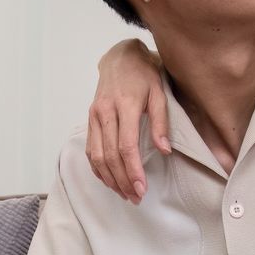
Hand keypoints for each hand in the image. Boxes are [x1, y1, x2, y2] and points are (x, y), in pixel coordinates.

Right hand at [87, 40, 170, 203]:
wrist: (120, 57)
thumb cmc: (144, 74)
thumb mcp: (160, 92)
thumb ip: (161, 121)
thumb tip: (164, 150)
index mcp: (125, 105)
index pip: (126, 145)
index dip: (133, 170)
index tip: (141, 188)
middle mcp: (105, 112)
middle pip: (110, 155)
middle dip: (123, 180)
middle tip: (136, 197)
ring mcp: (94, 116)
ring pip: (97, 155)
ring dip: (110, 178)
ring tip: (124, 193)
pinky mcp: (89, 119)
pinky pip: (90, 149)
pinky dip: (97, 168)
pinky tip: (109, 180)